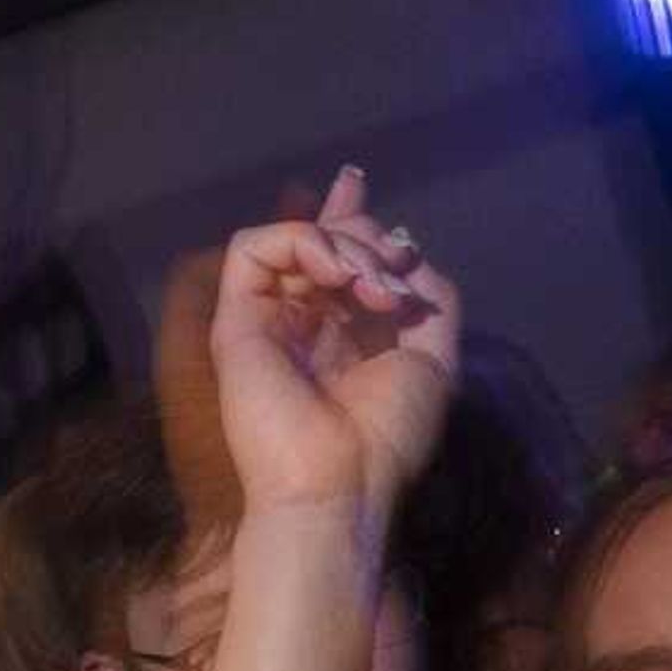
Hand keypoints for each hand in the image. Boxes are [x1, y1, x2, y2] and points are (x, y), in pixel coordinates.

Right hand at [208, 165, 457, 520]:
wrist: (339, 483)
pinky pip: (252, 247)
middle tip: (394, 279)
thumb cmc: (385, 437)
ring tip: (370, 286)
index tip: (360, 188)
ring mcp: (267, 320)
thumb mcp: (435, 355)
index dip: (349, 216)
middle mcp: (302, 320)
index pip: (336, 255)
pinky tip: (335, 275)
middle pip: (324, 236)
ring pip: (292, 237)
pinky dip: (301, 242)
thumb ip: (430, 296)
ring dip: (342, 243)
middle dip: (369, 239)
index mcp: (342, 331)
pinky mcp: (236, 322)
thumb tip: (403, 247)